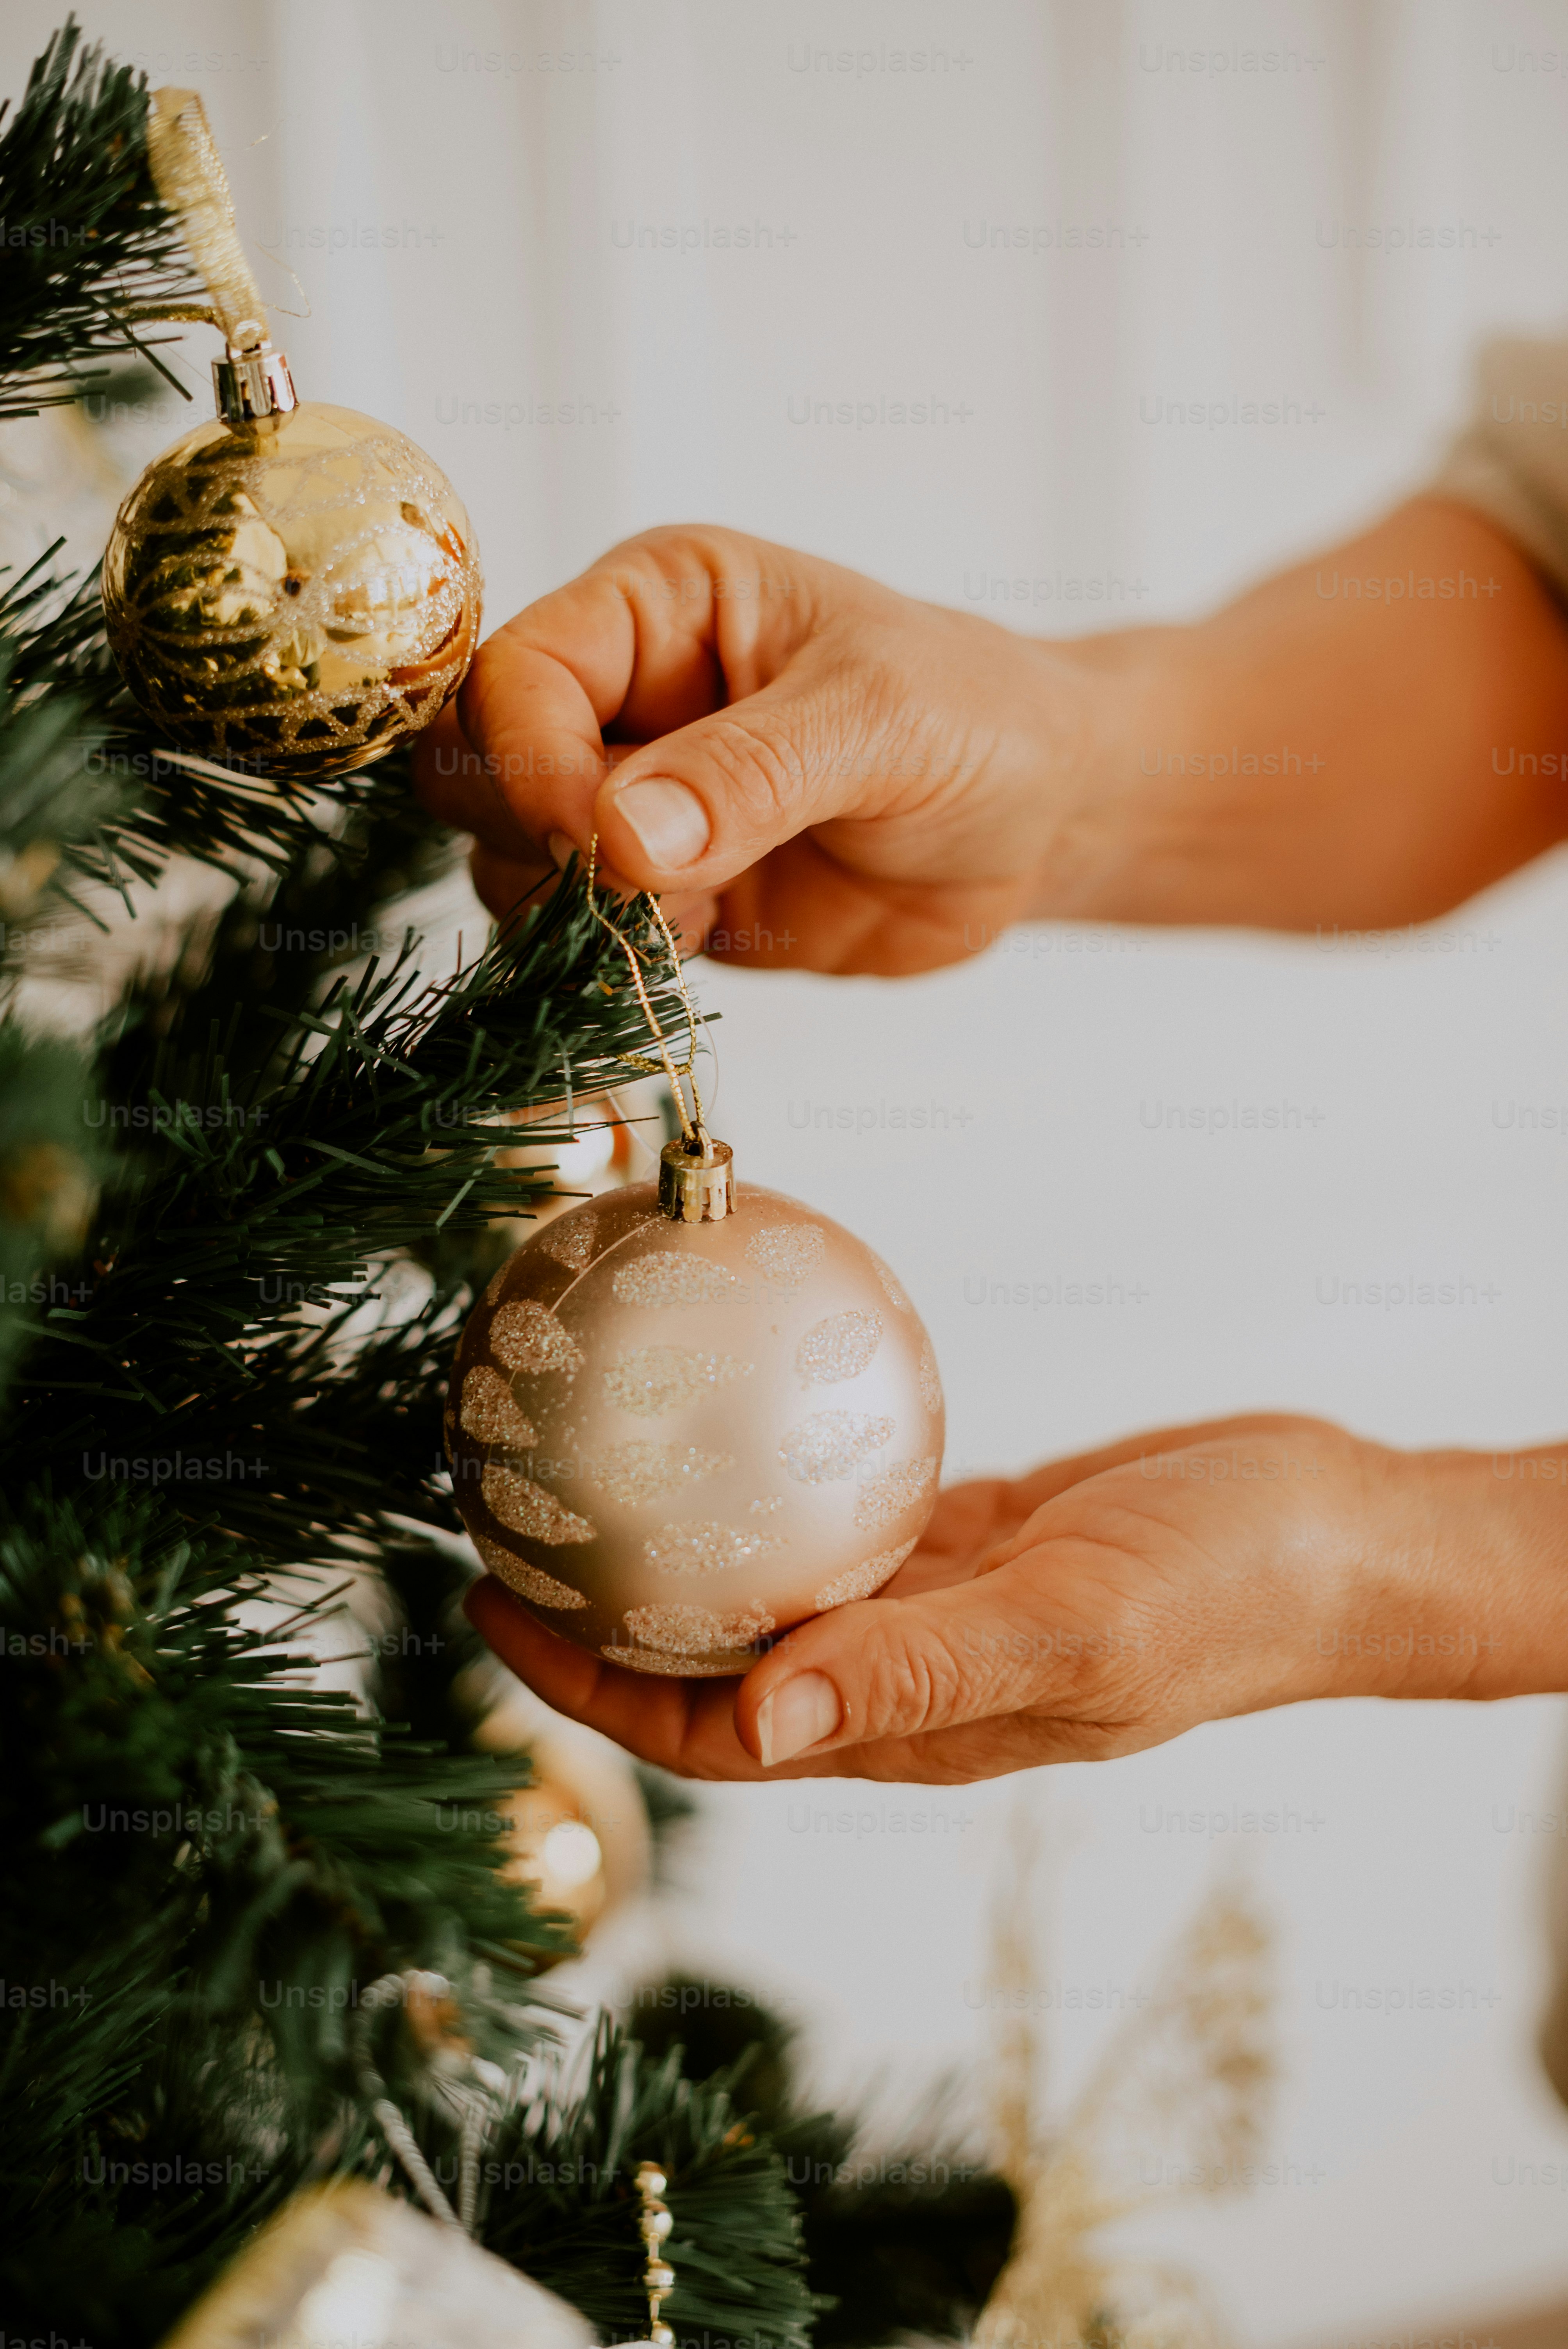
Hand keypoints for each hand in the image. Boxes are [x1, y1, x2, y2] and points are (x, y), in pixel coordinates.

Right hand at [413, 524, 1097, 973]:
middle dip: (540, 843)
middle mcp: (623, 699)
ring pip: (512, 866)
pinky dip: (611, 964)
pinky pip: (578, 940)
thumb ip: (748, 773)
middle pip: (479, 772)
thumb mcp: (880, 720)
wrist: (1042, 818)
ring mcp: (633, 804)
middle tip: (644, 889)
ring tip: (697, 914)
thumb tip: (621, 839)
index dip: (533, 766)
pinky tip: (698, 950)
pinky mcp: (660, 897)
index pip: (512, 676)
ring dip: (578, 916)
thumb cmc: (979, 721)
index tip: (605, 843)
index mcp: (654, 608)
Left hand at [463, 1414, 1566, 1783]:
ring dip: (679, 1537)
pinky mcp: (972, 1537)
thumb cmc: (1230, 1590)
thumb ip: (919, 1670)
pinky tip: (730, 1401)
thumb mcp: (1076, 1623)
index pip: (711, 1728)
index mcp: (914, 1728)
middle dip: (603, 1610)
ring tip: (594, 1456)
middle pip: (715, 1658)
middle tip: (512, 1512)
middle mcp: (907, 1678)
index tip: (495, 1599)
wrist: (1336, 1537)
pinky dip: (775, 1465)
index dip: (591, 1685)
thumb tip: (758, 1717)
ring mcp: (938, 1606)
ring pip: (772, 1583)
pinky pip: (843, 1509)